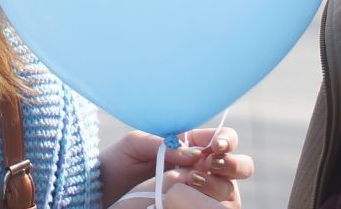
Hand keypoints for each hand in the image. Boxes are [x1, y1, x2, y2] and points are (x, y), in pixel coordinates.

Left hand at [100, 128, 252, 207]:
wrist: (102, 192)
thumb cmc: (117, 162)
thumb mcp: (135, 145)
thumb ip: (165, 144)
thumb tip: (195, 154)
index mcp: (191, 147)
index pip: (223, 139)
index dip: (225, 140)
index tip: (214, 146)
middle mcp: (201, 170)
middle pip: (238, 166)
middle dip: (233, 164)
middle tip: (212, 164)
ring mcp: (200, 193)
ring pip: (229, 190)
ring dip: (218, 186)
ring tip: (193, 183)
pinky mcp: (193, 207)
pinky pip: (215, 208)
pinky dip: (209, 204)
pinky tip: (191, 200)